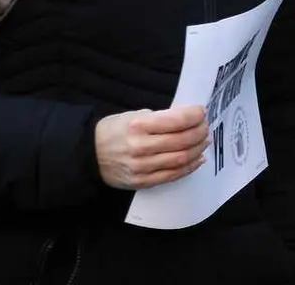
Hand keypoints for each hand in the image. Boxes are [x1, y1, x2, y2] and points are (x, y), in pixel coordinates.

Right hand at [94, 105, 209, 189]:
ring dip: (198, 148)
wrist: (88, 155)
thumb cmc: (113, 131)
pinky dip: (190, 166)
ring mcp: (142, 167)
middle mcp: (140, 147)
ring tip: (205, 140)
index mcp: (138, 125)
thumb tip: (188, 117)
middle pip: (183, 140)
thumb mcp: (132, 115)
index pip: (177, 120)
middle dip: (200, 131)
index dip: (195, 115)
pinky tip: (198, 158)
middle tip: (206, 126)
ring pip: (181, 158)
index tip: (201, 111)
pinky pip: (173, 175)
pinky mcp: (142, 181)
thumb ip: (160, 117)